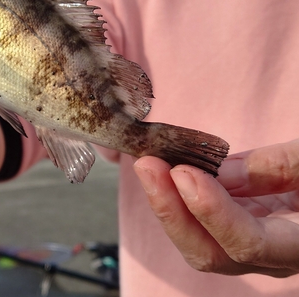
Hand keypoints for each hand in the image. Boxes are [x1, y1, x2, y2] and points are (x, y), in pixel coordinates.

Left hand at [133, 140, 298, 277]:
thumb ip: (278, 166)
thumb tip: (218, 173)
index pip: (250, 244)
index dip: (212, 211)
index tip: (183, 173)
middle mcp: (277, 259)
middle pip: (212, 254)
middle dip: (172, 212)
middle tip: (148, 166)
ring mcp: (255, 248)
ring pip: (200, 244)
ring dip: (168, 205)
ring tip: (149, 166)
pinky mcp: (242, 229)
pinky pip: (201, 225)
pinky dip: (179, 200)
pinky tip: (165, 172)